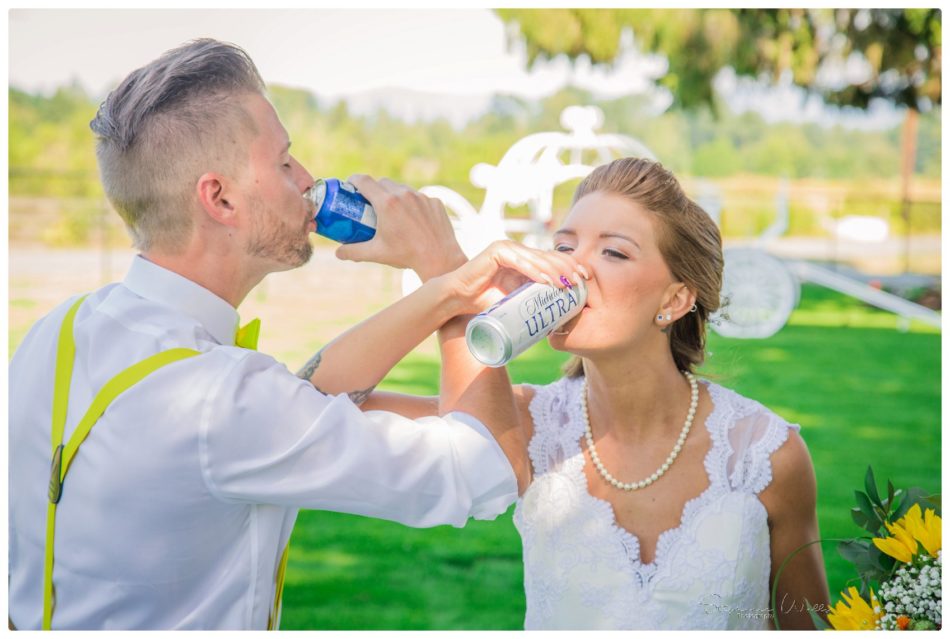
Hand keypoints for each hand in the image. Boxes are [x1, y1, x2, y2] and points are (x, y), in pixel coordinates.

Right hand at [335, 175, 465, 279]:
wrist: (439, 258)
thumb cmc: (407, 255)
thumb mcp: (376, 253)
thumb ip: (354, 252)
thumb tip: (338, 253)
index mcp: (387, 203)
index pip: (364, 181)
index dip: (354, 180)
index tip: (350, 185)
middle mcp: (404, 194)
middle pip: (383, 182)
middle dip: (374, 189)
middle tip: (369, 202)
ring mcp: (421, 196)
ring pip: (402, 188)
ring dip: (394, 194)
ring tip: (391, 210)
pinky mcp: (435, 201)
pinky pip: (419, 197)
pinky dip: (412, 203)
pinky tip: (411, 218)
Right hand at [438, 240, 588, 316]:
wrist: (458, 301)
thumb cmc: (486, 304)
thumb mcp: (517, 302)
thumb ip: (532, 303)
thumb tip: (556, 322)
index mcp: (526, 260)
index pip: (553, 260)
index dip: (571, 267)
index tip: (585, 279)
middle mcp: (519, 251)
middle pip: (549, 257)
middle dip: (568, 268)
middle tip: (581, 280)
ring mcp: (508, 248)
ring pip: (537, 258)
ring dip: (554, 271)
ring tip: (566, 283)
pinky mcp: (497, 251)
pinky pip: (519, 261)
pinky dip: (533, 270)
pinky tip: (546, 280)